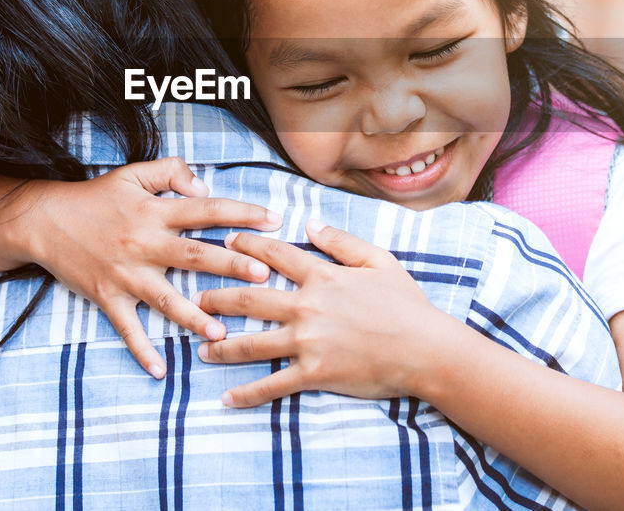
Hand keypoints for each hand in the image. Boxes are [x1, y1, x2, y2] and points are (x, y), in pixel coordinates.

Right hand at [27, 156, 281, 378]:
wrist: (45, 221)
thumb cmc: (96, 197)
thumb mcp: (133, 174)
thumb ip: (172, 172)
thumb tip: (205, 186)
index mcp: (155, 212)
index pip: (206, 210)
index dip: (241, 213)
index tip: (274, 220)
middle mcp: (144, 244)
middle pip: (194, 255)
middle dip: (230, 265)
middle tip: (264, 275)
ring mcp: (126, 274)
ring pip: (165, 299)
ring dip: (194, 317)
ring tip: (221, 332)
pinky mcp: (107, 296)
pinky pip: (127, 327)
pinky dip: (141, 350)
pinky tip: (160, 370)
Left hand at [194, 219, 447, 406]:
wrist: (427, 350)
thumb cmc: (407, 305)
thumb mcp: (379, 262)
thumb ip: (342, 242)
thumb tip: (310, 224)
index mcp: (322, 277)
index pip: (275, 256)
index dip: (247, 246)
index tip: (225, 242)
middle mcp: (308, 307)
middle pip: (249, 299)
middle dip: (217, 297)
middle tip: (196, 298)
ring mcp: (308, 342)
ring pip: (252, 343)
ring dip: (222, 346)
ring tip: (201, 348)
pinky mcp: (315, 374)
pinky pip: (273, 385)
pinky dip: (247, 394)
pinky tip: (227, 399)